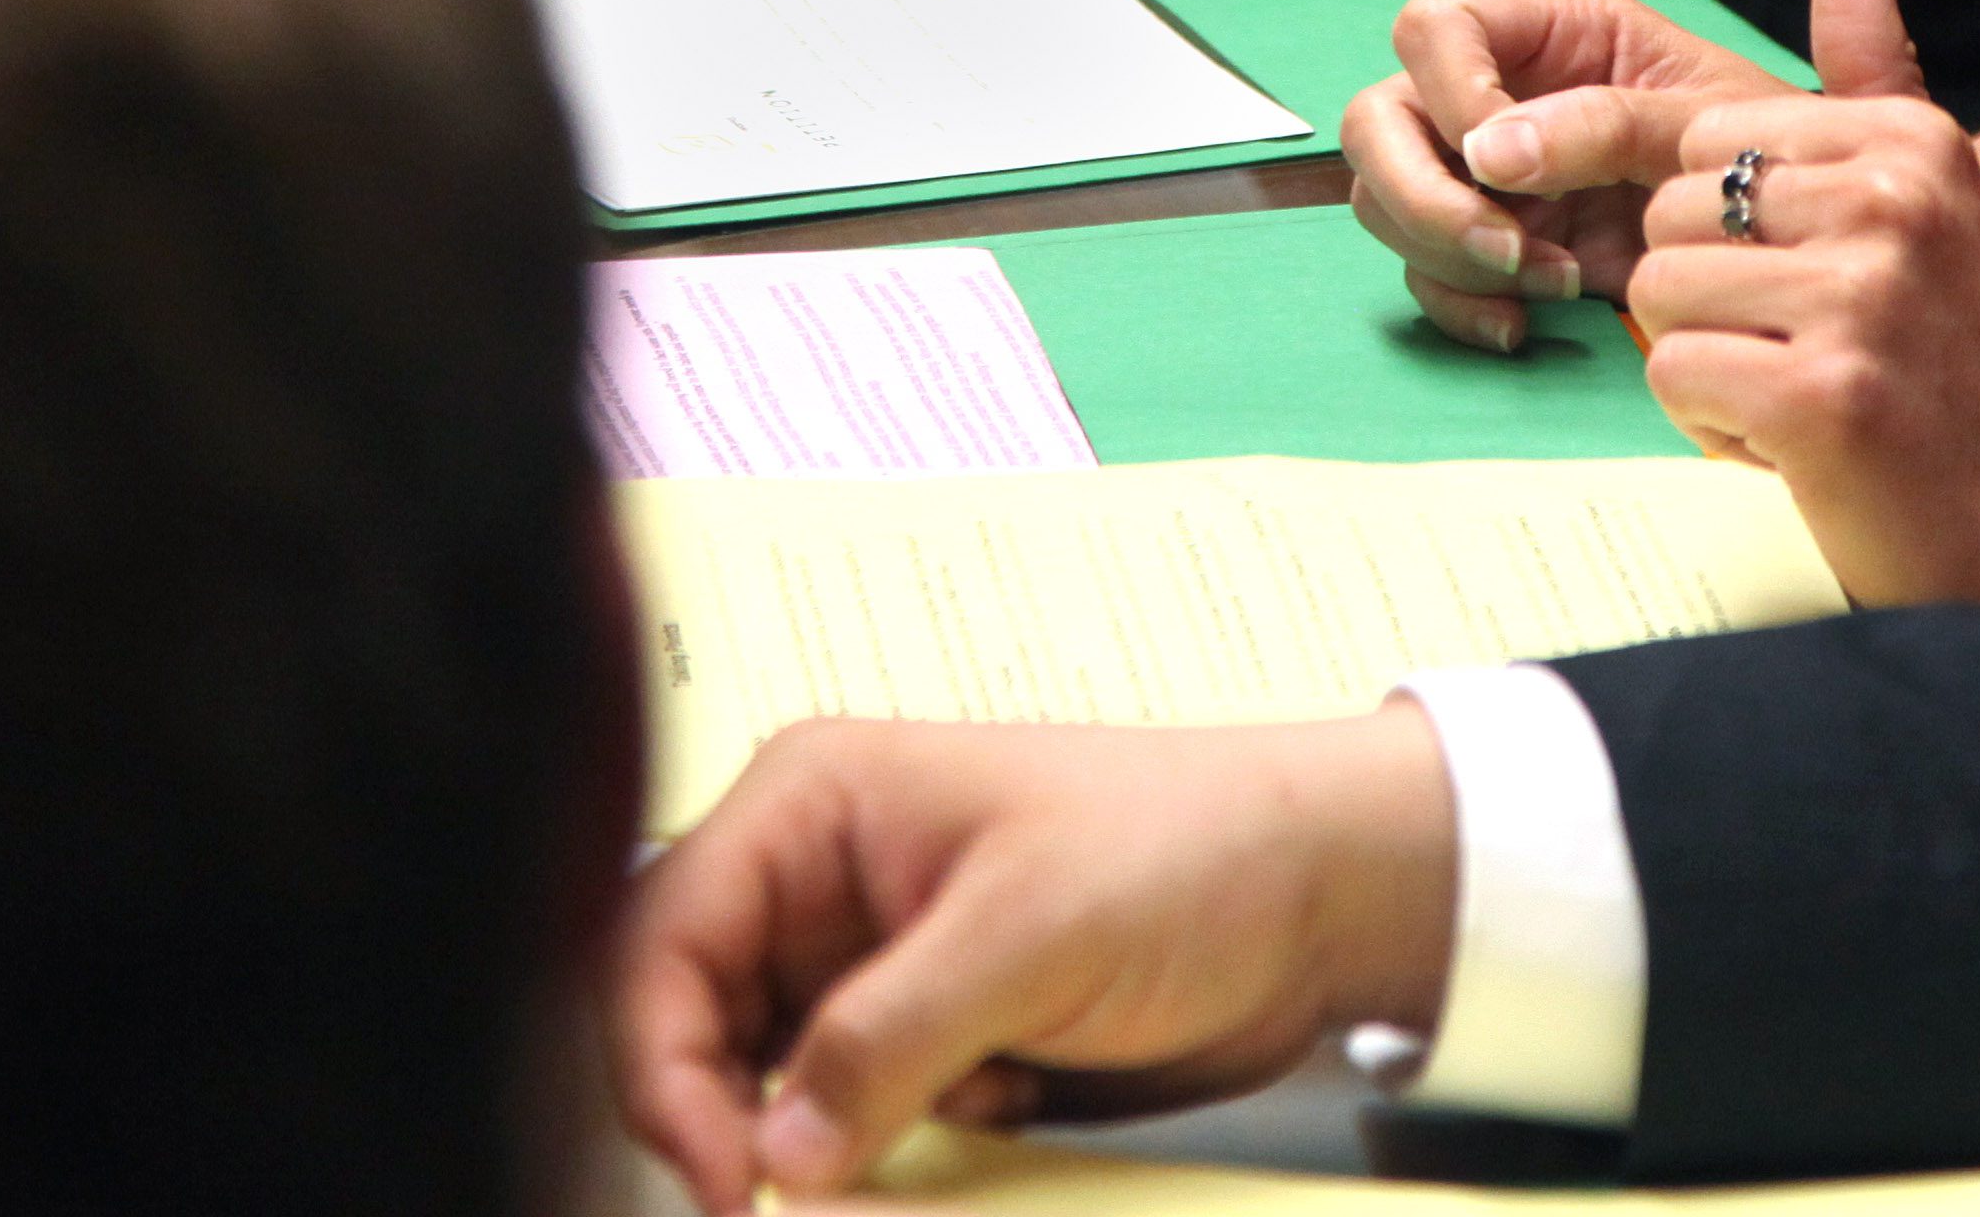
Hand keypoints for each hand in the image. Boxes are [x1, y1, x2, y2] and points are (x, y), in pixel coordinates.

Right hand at [614, 710, 1456, 1214]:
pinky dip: (901, 1141)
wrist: (1317, 894)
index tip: (727, 1175)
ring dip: (830, 1135)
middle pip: (693, 1023)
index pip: (662, 938)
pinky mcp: (921, 1031)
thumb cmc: (1187, 847)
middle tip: (786, 1202)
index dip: (664, 1065)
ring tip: (953, 1113)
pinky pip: (851, 1118)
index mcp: (811, 804)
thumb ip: (886, 1036)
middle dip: (736, 1117)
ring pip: (770, 1085)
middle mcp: (817, 878)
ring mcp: (865, 959)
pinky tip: (1000, 1098)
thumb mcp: (1029, 932)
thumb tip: (779, 1150)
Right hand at [1345, 0, 1786, 352]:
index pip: (1433, 29)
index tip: (1507, 163)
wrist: (1786, 241)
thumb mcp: (1707, 117)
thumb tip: (1490, 153)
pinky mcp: (1489, 242)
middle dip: (1423, 193)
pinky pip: (1425, 271)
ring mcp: (1481, 172)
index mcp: (1546, 27)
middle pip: (1377, 120)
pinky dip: (1460, 304)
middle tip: (1507, 248)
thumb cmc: (1759, 149)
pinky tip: (1523, 327)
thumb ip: (1608, 119)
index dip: (1451, 93)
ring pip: (1385, 199)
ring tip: (1554, 283)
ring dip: (1450, 253)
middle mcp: (1494, 92)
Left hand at [1624, 0, 1979, 606]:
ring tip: (1797, 394)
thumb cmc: (1969, 362)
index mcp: (1911, 143)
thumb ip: (1879, 70)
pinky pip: (1672, 375)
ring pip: (1657, 294)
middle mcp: (1893, 202)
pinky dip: (1711, 425)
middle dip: (1707, 298)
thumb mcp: (1942, 194)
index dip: (1726, 227)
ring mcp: (1860, 297)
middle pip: (1670, 214)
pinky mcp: (1821, 394)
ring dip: (1706, 363)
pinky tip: (1792, 444)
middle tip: (1801, 351)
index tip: (1803, 283)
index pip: (1709, 139)